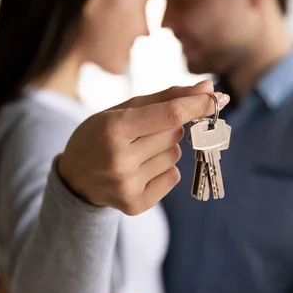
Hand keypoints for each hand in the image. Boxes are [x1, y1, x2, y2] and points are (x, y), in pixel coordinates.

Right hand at [58, 80, 228, 214]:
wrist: (75, 176)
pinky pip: (173, 177)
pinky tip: (139, 171)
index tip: (217, 98)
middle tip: (141, 133)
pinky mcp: (135, 204)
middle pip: (174, 134)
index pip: (169, 115)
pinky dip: (164, 171)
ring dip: (165, 150)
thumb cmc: (102, 134)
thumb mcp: (125, 109)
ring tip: (136, 153)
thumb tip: (208, 88)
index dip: (196, 105)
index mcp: (113, 129)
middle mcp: (119, 160)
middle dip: (169, 128)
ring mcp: (127, 185)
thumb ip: (167, 97)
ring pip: (175, 156)